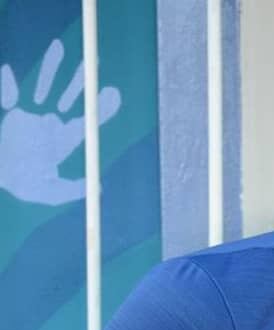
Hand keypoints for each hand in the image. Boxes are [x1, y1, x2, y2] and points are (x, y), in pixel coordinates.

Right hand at [0, 38, 120, 206]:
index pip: (86, 122)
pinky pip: (9, 92)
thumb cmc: (26, 186)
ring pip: (43, 84)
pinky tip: (8, 71)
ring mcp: (30, 115)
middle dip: (79, 82)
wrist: (1, 177)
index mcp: (62, 141)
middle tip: (93, 64)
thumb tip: (99, 188)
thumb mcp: (51, 192)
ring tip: (59, 46)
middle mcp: (49, 123)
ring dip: (51, 67)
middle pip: (68, 97)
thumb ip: (73, 190)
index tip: (114, 94)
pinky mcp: (11, 112)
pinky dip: (8, 82)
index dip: (101, 109)